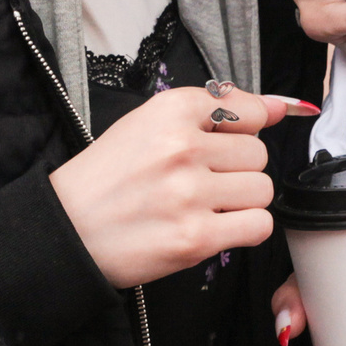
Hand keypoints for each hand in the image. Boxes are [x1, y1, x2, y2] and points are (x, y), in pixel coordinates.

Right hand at [50, 84, 302, 288]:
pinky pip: (259, 226)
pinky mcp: (195, 238)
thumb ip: (217, 109)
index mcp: (171, 110)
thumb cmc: (107, 178)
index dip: (240, 133)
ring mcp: (190, 194)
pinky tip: (215, 226)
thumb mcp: (150, 124)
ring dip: (241, 201)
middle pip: (258, 153)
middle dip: (237, 169)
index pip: (249, 111)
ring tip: (206, 205)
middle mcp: (183, 147)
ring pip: (262, 189)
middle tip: (202, 180)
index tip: (222, 145)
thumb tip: (281, 107)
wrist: (65, 231)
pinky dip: (244, 229)